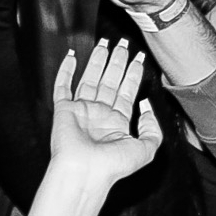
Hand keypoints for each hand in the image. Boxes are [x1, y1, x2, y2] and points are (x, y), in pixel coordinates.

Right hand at [47, 39, 161, 180]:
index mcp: (118, 123)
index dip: (133, 73)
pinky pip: (62, 86)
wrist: (85, 173)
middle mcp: (100, 115)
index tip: (139, 57)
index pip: (127, 91)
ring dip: (97, 60)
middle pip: (110, 81)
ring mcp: (81, 111)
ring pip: (90, 78)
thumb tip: (146, 105)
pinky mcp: (63, 110)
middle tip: (123, 43)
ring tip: (105, 43)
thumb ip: (153, 127)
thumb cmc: (112, 166)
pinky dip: (65, 70)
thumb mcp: (147, 148)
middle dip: (117, 61)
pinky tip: (72, 56)